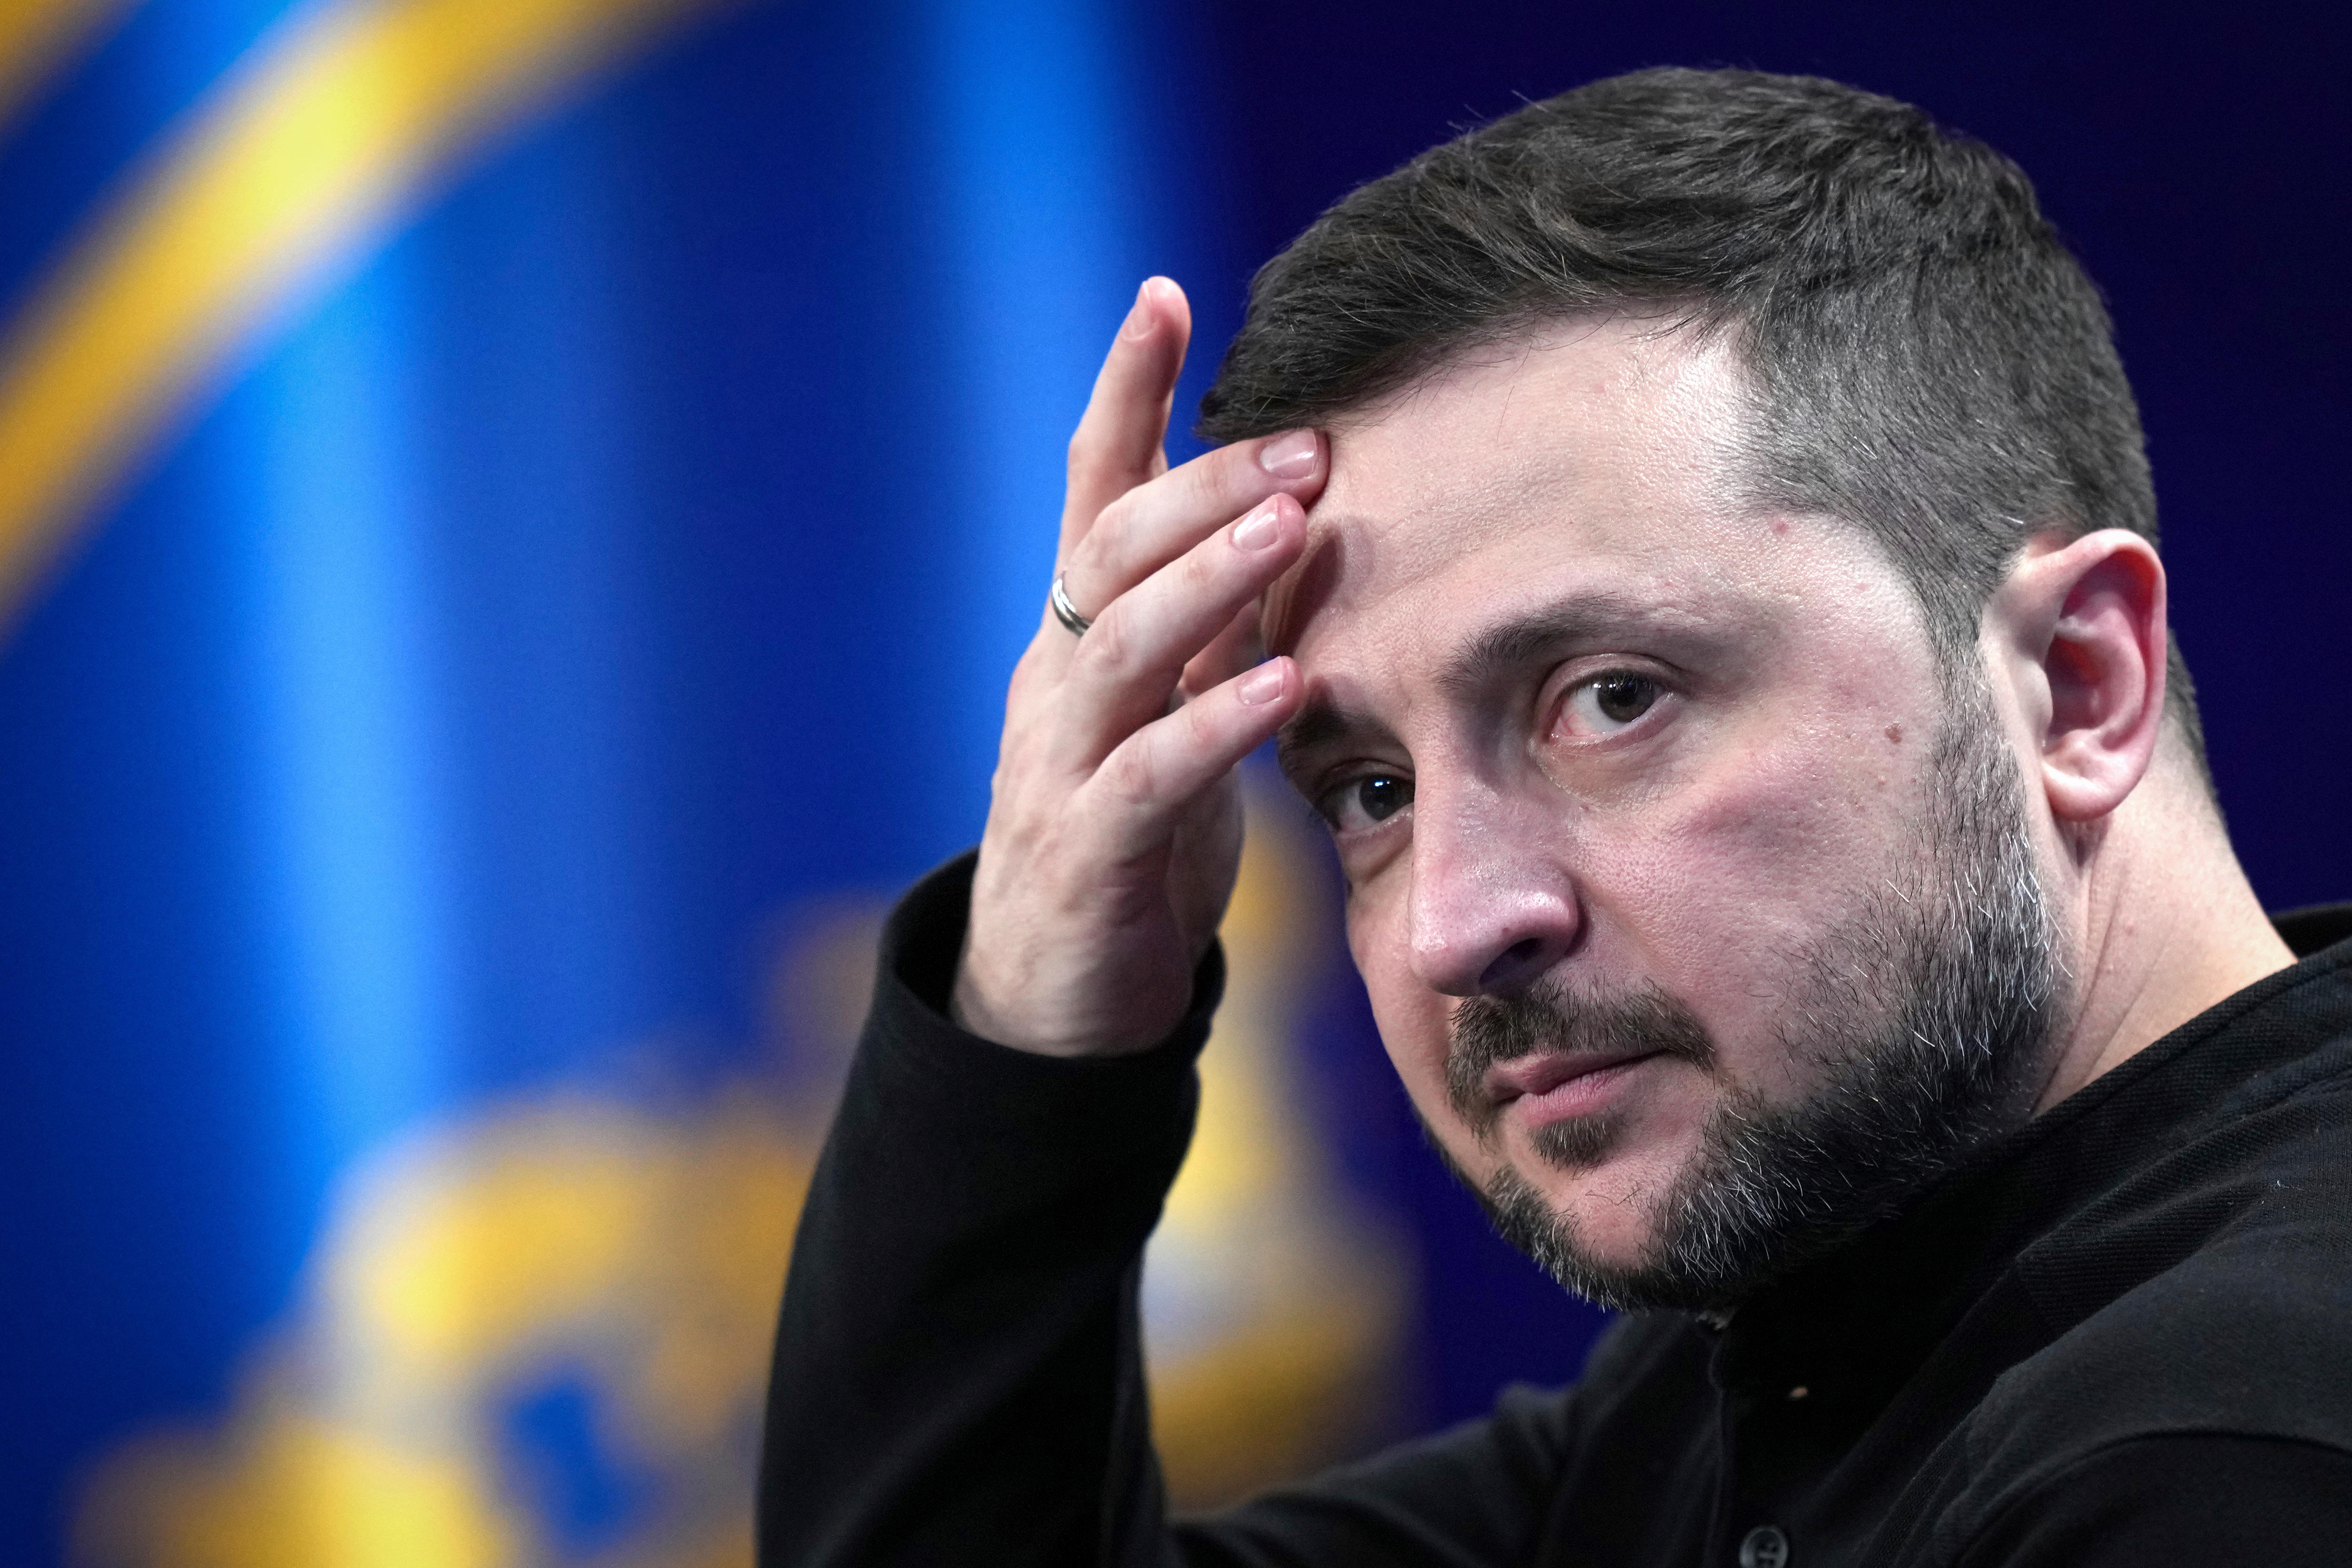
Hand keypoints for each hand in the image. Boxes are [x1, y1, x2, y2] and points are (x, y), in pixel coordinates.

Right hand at [951, 278, 1322, 1056]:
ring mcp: (1056, 765)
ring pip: (1118, 646)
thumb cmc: (1130, 836)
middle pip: (1105, 552)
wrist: (1052, 1000)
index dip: (1124, 395)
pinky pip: (1150, 774)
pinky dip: (1216, 722)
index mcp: (1078, 636)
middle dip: (1199, 484)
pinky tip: (1284, 680)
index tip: (1164, 295)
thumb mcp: (1172, 709)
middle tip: (1304, 440)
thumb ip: (1209, 621)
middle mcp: (1054, 681)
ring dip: (1206, 576)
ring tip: (1291, 520)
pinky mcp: (1085, 854)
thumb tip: (1288, 515)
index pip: (1092, 492)